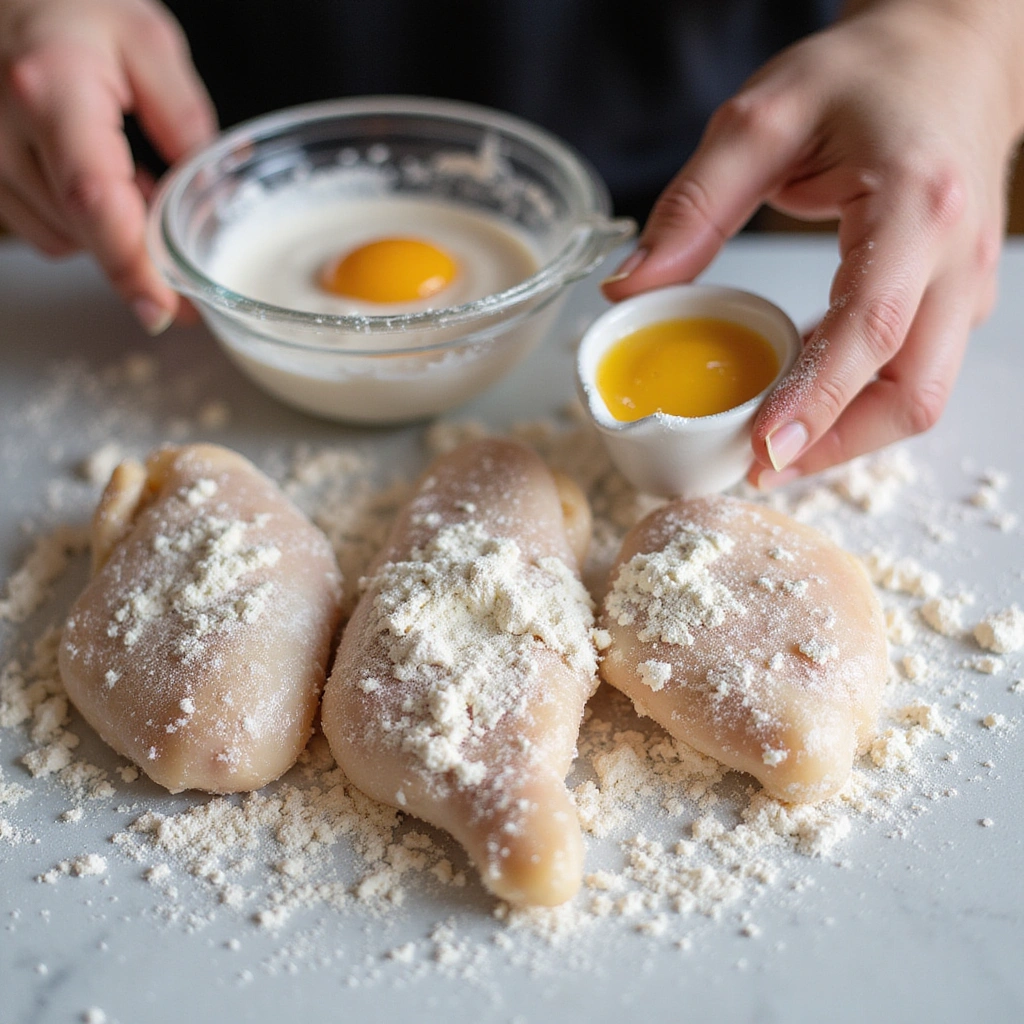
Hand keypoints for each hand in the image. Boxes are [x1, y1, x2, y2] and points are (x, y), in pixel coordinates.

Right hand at [0, 0, 215, 332]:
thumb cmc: (69, 3)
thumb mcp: (147, 43)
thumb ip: (183, 120)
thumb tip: (210, 196)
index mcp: (50, 91)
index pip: (93, 198)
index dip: (130, 265)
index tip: (163, 310)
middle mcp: (2, 130)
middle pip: (82, 231)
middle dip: (139, 249)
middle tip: (179, 232)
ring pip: (60, 239)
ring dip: (107, 233)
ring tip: (132, 181)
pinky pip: (39, 228)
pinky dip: (79, 223)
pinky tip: (96, 182)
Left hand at [602, 0, 1023, 485]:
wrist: (946, 53)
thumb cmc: (862, 76)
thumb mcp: (760, 120)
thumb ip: (693, 208)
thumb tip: (628, 289)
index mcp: (916, 204)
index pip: (870, 326)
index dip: (817, 401)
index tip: (763, 452)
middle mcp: (957, 255)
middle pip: (912, 392)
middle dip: (834, 446)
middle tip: (754, 468)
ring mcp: (967, 282)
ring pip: (919, 396)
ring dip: (847, 435)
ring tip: (767, 447)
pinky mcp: (957, 296)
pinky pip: (913, 373)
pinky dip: (859, 403)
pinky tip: (801, 401)